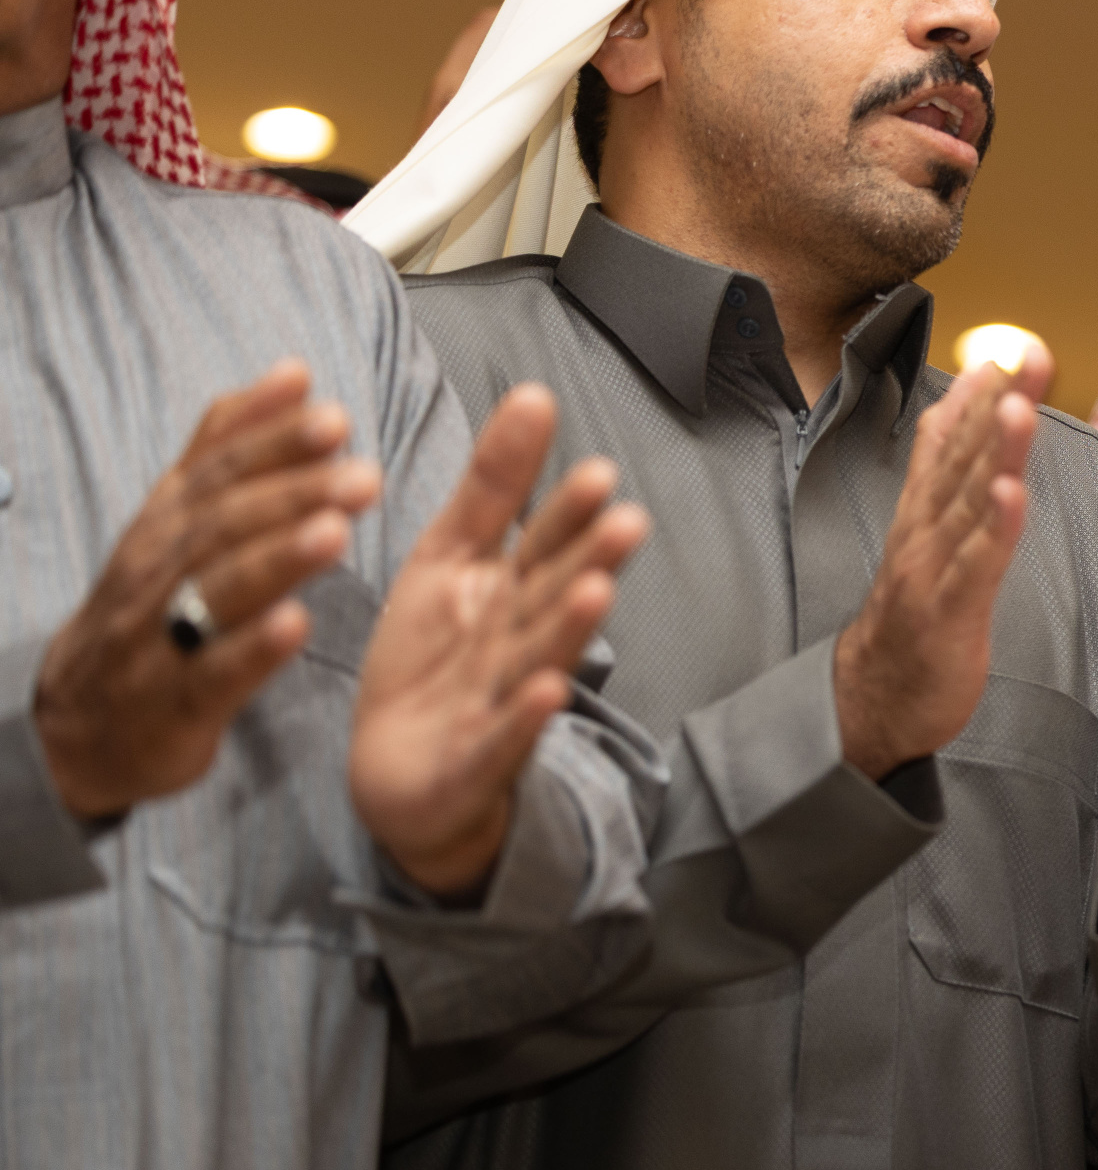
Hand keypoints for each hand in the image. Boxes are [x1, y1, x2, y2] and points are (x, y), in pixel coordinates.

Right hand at [33, 361, 378, 820]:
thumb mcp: (180, 515)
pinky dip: (253, 649)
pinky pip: (213, 672)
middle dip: (294, 494)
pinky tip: (296, 625)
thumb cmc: (154, 599)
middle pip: (226, 523)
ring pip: (218, 588)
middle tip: (362, 475)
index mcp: (171, 520)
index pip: (221, 470)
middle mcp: (161, 567)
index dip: (275, 442)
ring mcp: (162, 633)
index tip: (336, 417)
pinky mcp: (175, 700)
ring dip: (279, 559)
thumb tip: (293, 372)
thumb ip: (231, 444)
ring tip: (336, 535)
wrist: (88, 716)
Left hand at [350, 385, 648, 897]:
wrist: (399, 775)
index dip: (568, 513)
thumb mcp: (450, 558)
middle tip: (625, 523)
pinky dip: (523, 721)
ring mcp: (499, 704)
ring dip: (569, 629)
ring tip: (595, 593)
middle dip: (589, 562)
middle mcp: (515, 644)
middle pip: (552, 597)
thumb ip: (494, 485)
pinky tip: (547, 694)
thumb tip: (534, 394)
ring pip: (538, 659)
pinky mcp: (473, 764)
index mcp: (508, 592)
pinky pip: (502, 740)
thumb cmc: (434, 662)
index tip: (598, 473)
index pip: (543, 545)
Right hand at [832, 350, 1053, 781]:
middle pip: (963, 456)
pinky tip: (1010, 493)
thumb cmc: (910, 617)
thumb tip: (960, 410)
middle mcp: (924, 530)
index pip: (953, 440)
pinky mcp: (948, 610)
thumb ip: (943, 473)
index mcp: (924, 512)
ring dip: (993, 450)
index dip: (982, 392)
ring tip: (1017, 404)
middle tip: (1025, 352)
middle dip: (997, 401)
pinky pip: (975, 564)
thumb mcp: (926, 537)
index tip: (1011, 346)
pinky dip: (993, 527)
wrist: (871, 699)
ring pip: (967, 500)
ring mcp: (932, 568)